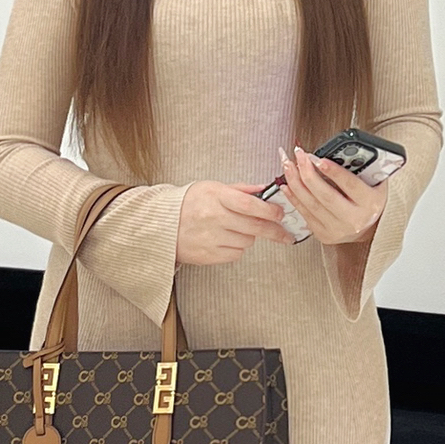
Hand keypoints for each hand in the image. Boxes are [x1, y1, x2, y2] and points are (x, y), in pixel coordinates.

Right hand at [176, 180, 294, 267]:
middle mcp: (213, 217)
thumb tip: (265, 189)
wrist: (160, 224)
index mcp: (215, 196)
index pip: (250, 204)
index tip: (280, 213)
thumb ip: (240, 189)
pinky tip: (225, 239)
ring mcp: (210, 238)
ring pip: (247, 241)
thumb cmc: (188, 204)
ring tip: (234, 229)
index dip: (270, 211)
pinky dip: (236, 248)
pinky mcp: (208, 256)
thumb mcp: (212, 188)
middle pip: (255, 227)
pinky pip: (236, 254)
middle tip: (285, 233)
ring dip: (249, 236)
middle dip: (275, 230)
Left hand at [276, 146, 388, 247]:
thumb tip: (341, 150)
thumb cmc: (370, 199)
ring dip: (296, 182)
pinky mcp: (324, 234)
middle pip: (326, 195)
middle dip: (308, 173)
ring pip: (311, 204)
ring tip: (288, 165)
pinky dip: (293, 197)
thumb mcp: (375, 181)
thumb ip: (362, 166)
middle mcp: (355, 219)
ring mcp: (338, 229)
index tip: (319, 159)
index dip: (333, 171)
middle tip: (299, 156)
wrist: (370, 227)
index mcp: (371, 203)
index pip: (350, 185)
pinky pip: (305, 213)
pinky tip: (286, 184)